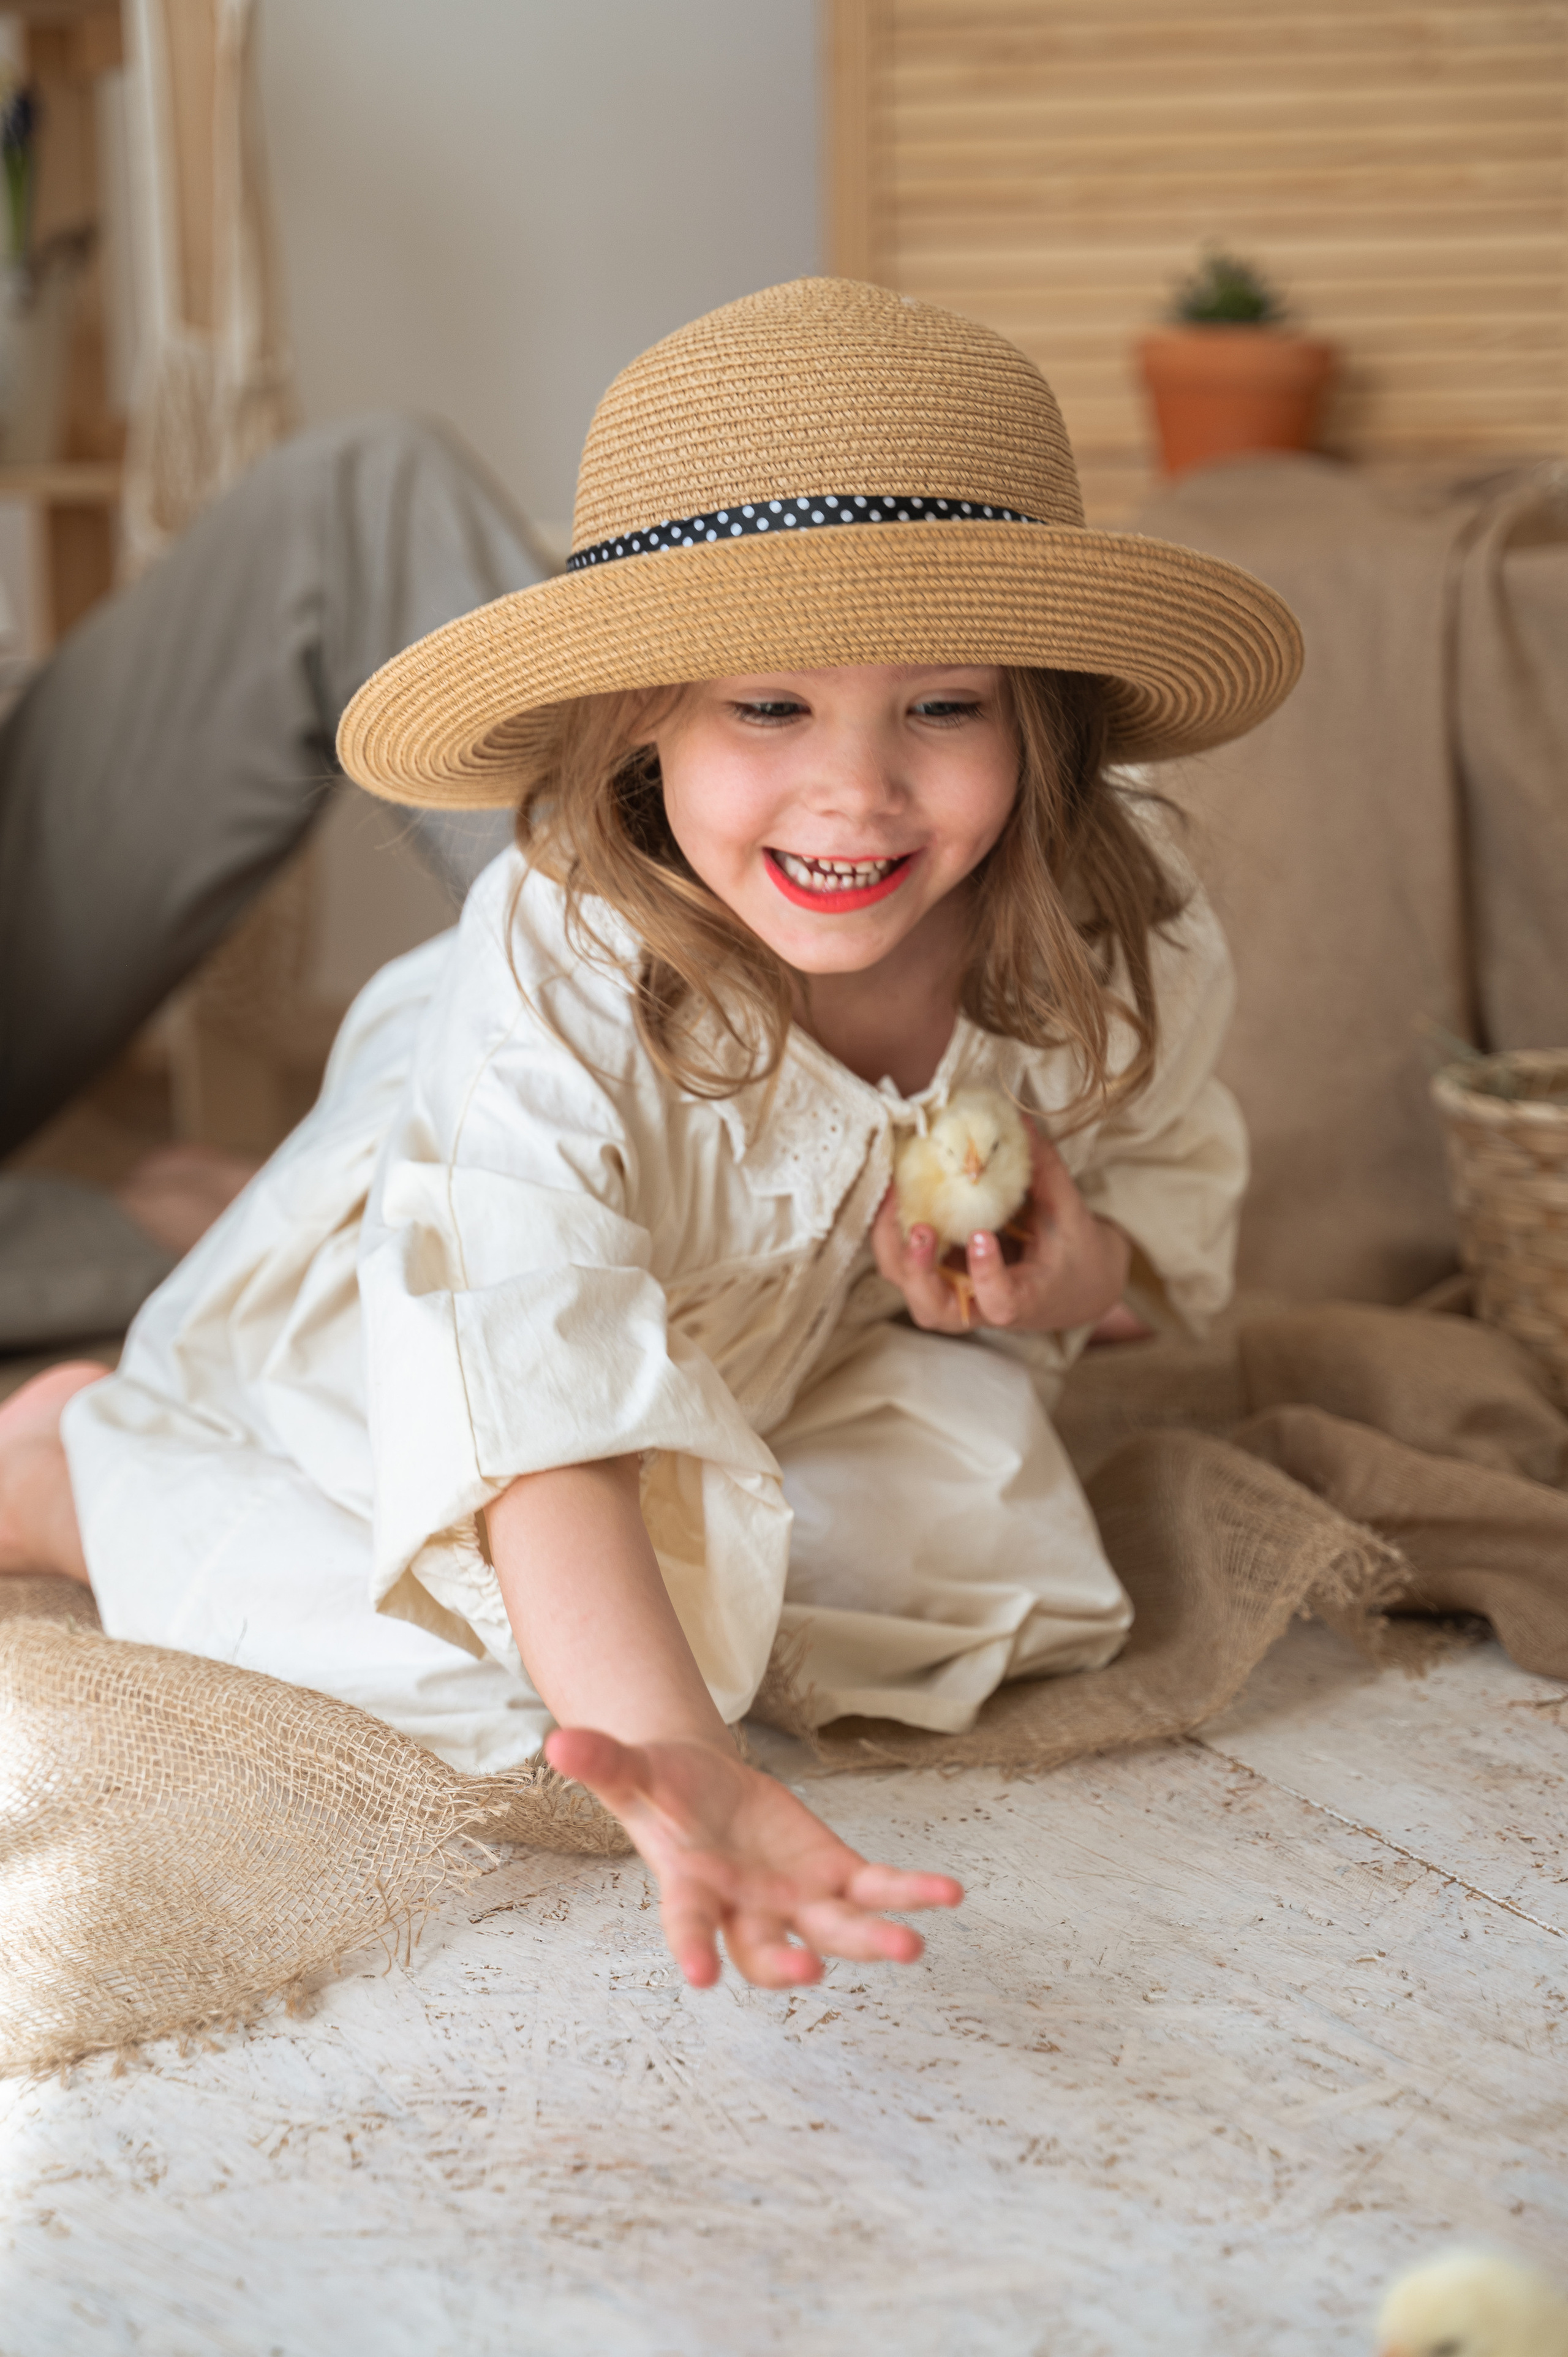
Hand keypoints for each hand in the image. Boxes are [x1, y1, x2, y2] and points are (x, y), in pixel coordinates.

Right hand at [544, 1728, 963, 1989]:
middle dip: (789, 1961)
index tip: (697, 1979)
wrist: (702, 1789)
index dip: (692, 1950)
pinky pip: (875, 1889)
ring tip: (912, 1945)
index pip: (689, 1926)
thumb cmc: (661, 1788)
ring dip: (873, 1937)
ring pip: (835, 1929)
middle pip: (768, 1948)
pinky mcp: (831, 1873)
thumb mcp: (632, 1768)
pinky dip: (910, 1892)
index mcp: (692, 1890)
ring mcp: (794, 1898)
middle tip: (813, 1970)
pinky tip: (949, 1894)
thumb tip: (556, 1740)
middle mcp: (747, 1909)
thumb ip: (603, 1760)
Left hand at [871, 1122, 1131, 1335]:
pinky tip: (892, 1189)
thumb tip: (1017, 1120)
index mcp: (1024, 1299)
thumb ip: (1043, 1171)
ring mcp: (951, 1293)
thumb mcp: (1069, 1212)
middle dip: (919, 1272)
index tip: (982, 1236)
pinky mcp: (936, 1275)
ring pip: (909, 1286)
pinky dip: (892, 1229)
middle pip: (934, 1309)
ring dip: (894, 1247)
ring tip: (894, 1196)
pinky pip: (903, 1260)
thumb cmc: (1073, 1252)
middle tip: (921, 1229)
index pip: (1001, 1302)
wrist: (1072, 1283)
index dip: (987, 1274)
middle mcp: (979, 1306)